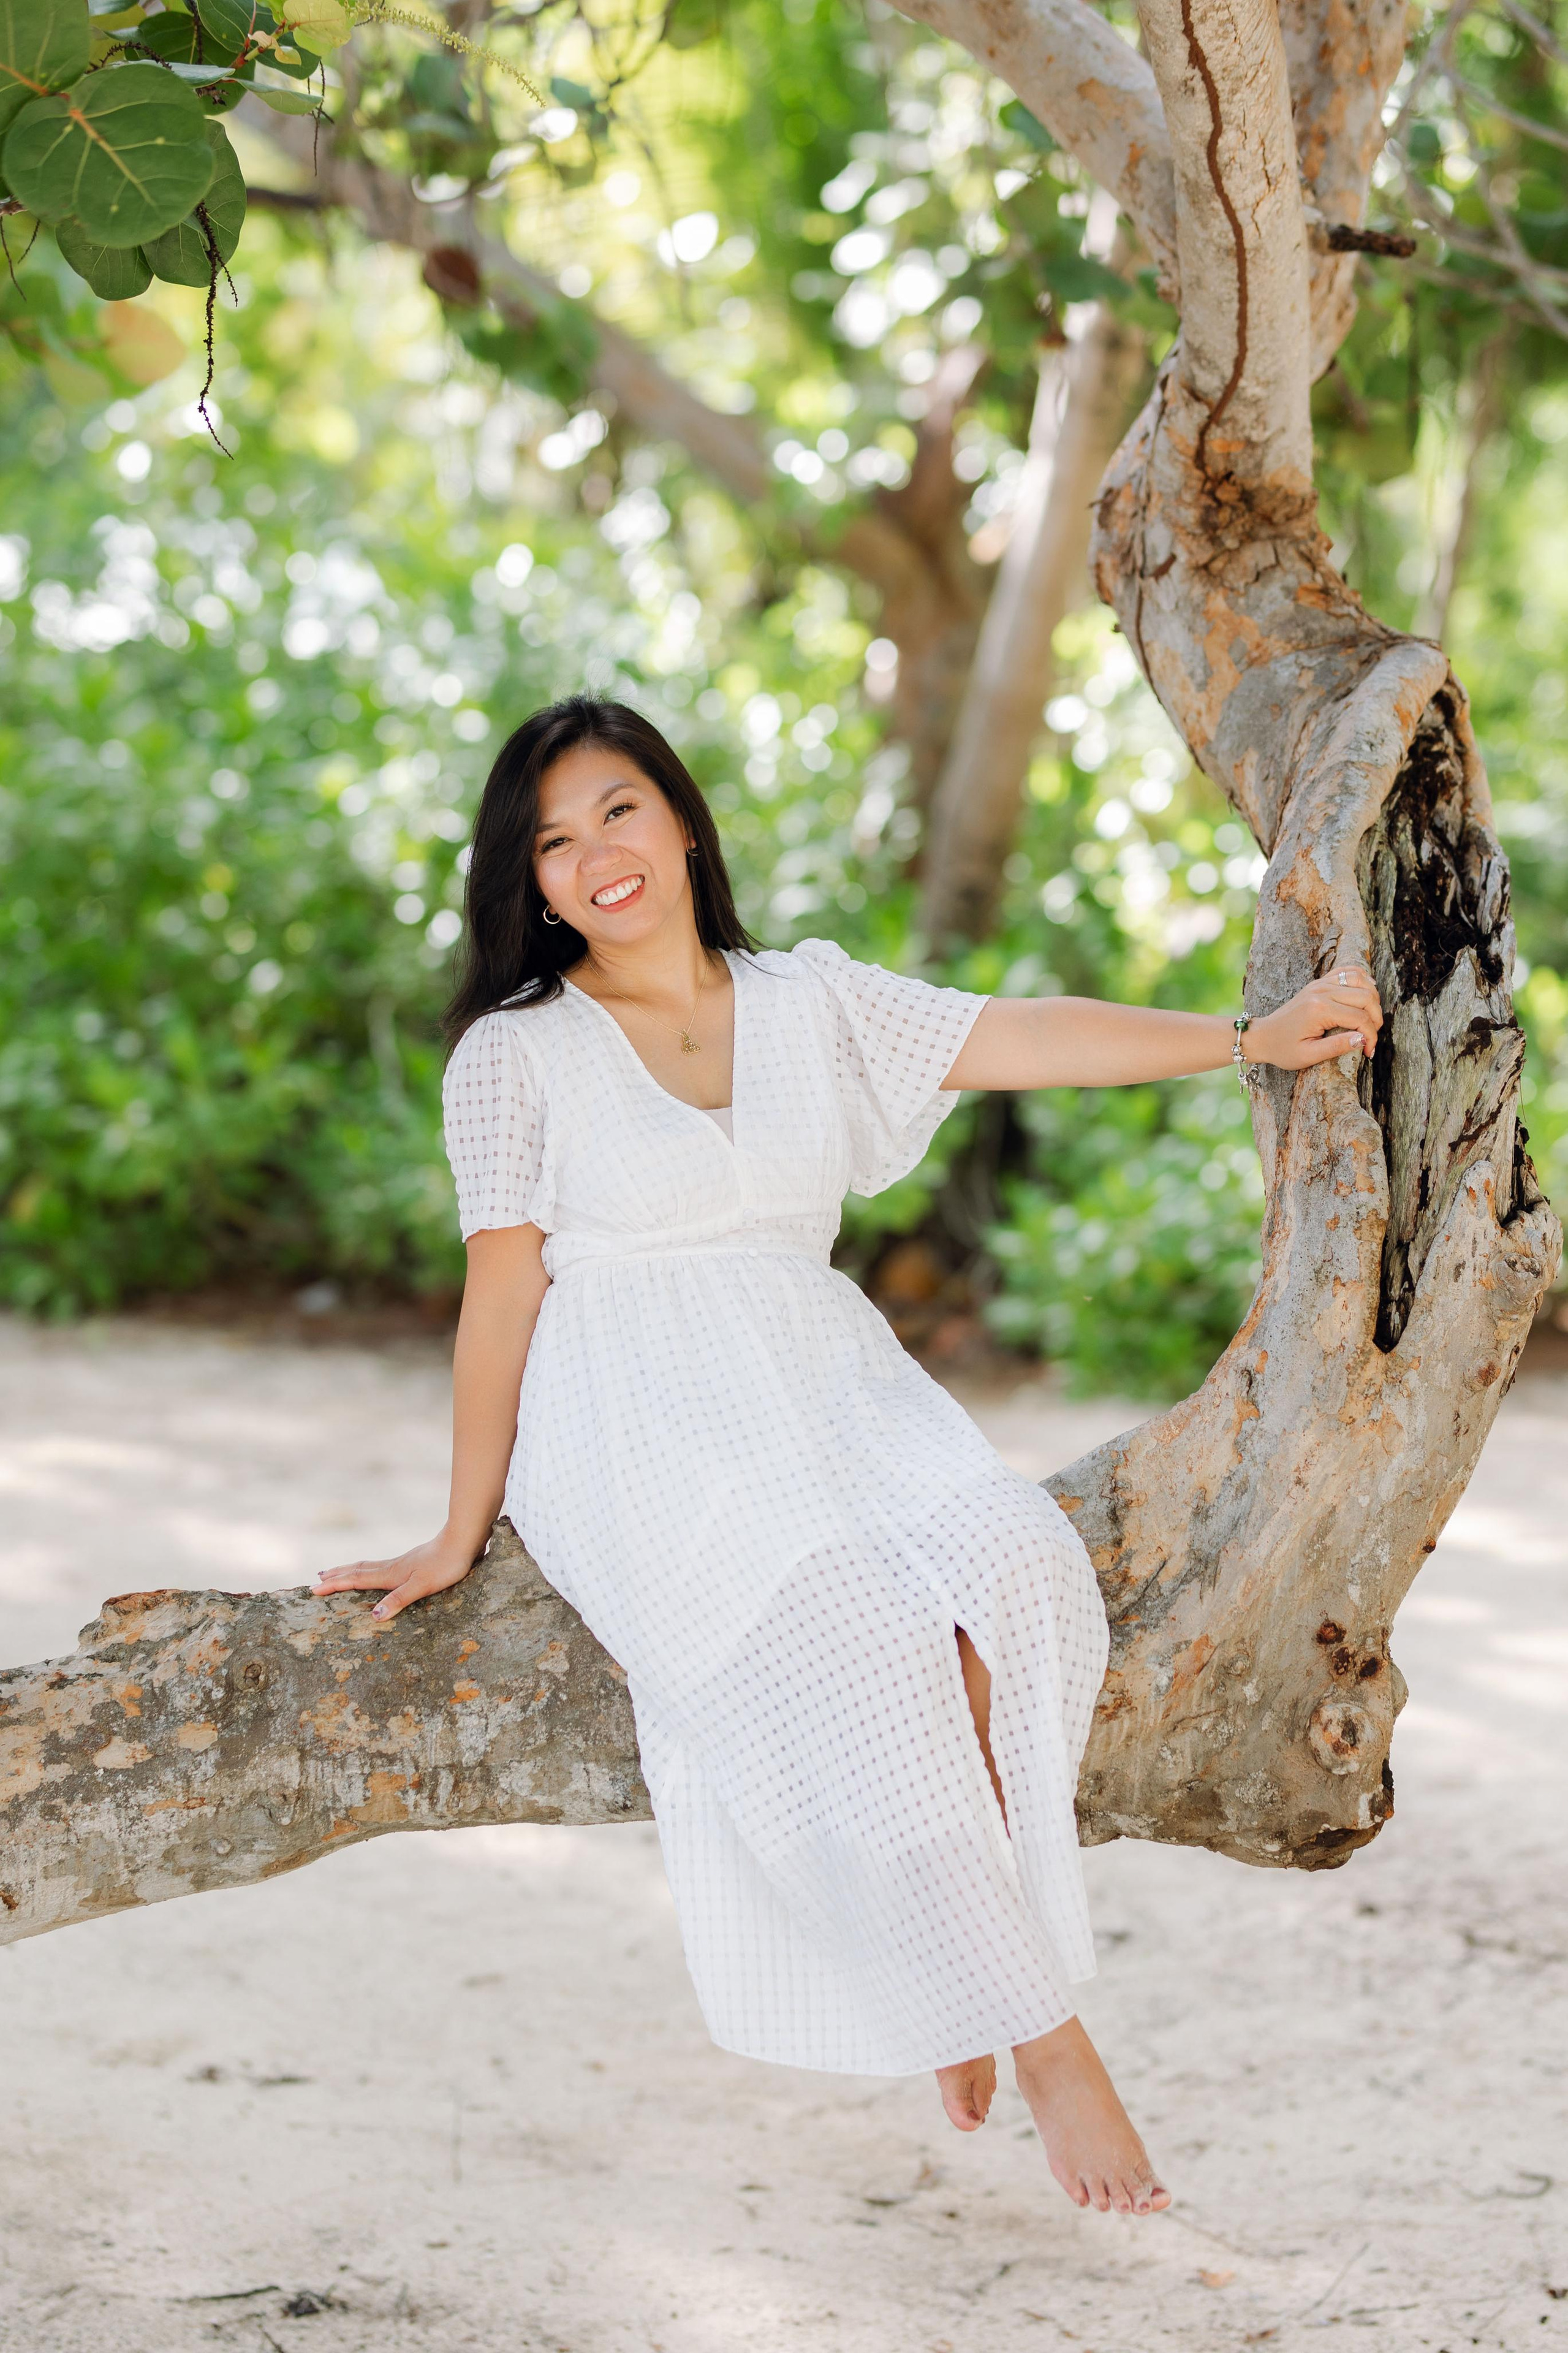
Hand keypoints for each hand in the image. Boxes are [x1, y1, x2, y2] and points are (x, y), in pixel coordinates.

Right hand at [311, 1531, 479, 1621]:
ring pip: (367, 1566)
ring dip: (349, 1570)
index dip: (335, 1585)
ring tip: (336, 1571)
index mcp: (390, 1574)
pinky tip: (375, 1571)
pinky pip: (380, 1567)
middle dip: (336, 1576)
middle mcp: (392, 1567)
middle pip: (357, 1571)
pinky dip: (367, 1569)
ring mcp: (401, 1563)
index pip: (355, 1580)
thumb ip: (398, 1600)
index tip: (314, 1589)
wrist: (463, 1540)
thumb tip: (373, 1616)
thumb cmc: (445, 1565)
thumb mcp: (421, 1587)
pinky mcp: (412, 1562)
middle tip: (317, 1579)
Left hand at [1248, 964, 1382, 1070]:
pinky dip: (1362, 978)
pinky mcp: (1319, 982)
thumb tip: (1363, 1039)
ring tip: (1371, 1019)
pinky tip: (1368, 991)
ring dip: (1373, 999)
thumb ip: (1337, 1047)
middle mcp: (1321, 991)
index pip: (1360, 1018)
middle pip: (1366, 997)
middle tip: (1372, 1037)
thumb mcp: (1308, 1056)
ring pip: (1361, 980)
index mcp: (1319, 1010)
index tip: (1370, 1052)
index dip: (1371, 1036)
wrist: (1263, 1036)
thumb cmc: (1283, 1049)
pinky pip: (1347, 971)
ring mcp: (1320, 983)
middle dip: (1376, 1019)